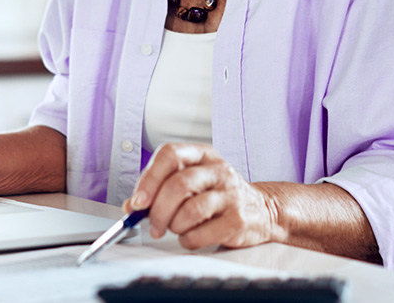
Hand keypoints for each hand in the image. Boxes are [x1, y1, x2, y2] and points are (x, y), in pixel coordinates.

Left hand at [124, 143, 281, 250]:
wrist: (262, 210)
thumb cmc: (219, 196)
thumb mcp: (191, 183)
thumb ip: (159, 191)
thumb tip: (131, 207)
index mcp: (202, 155)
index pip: (170, 154)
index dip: (149, 178)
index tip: (138, 202)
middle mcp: (218, 170)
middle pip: (178, 184)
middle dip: (158, 210)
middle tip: (154, 226)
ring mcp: (230, 194)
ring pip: (190, 210)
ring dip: (174, 225)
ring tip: (176, 229)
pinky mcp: (237, 219)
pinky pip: (202, 233)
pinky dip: (188, 240)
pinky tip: (190, 237)